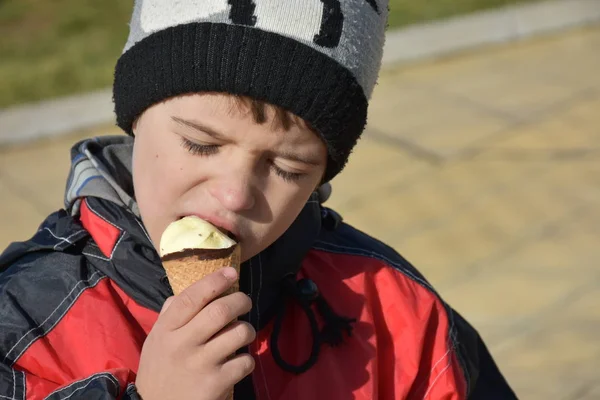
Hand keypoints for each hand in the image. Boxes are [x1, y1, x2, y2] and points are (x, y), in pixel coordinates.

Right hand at [136, 267, 255, 399]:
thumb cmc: (160, 371)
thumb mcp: (156, 341)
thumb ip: (169, 316)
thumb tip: (183, 293)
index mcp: (166, 330)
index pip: (191, 298)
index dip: (214, 281)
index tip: (231, 272)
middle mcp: (182, 345)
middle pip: (220, 311)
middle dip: (241, 300)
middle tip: (246, 301)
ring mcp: (200, 365)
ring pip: (238, 333)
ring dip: (248, 329)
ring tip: (243, 333)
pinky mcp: (215, 384)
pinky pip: (245, 361)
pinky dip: (248, 359)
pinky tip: (239, 361)